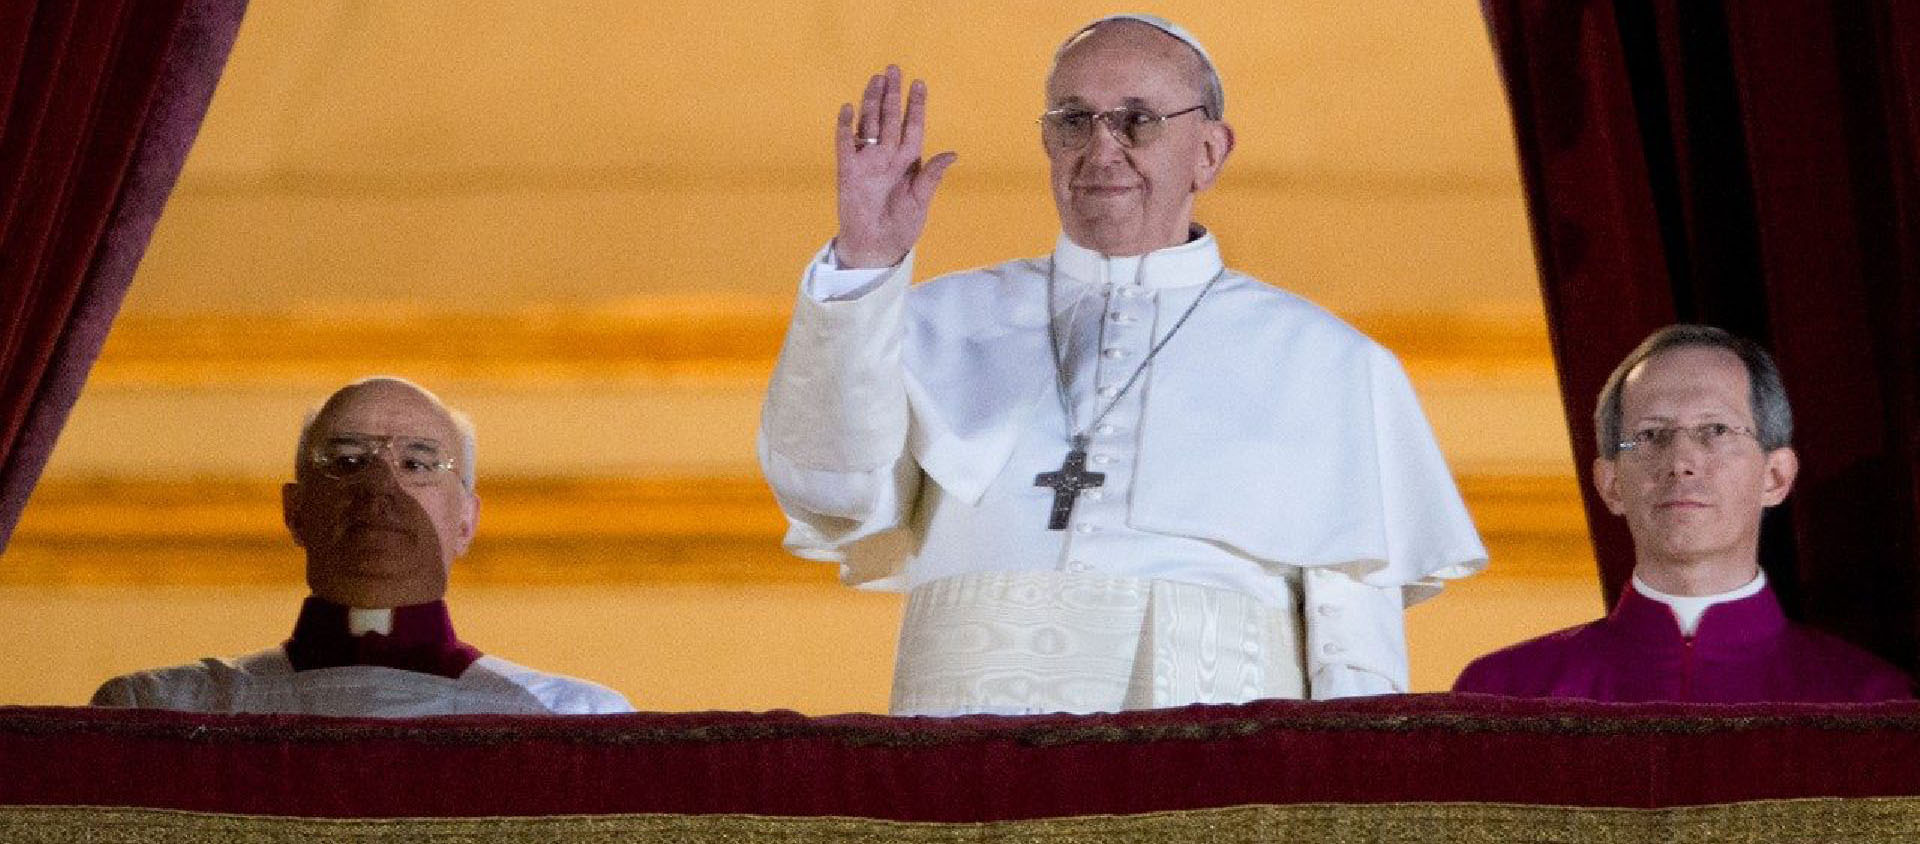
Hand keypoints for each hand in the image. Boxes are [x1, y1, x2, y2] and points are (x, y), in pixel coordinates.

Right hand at [832, 66, 957, 268]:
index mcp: (908, 162)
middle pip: (889, 118)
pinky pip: (845, 144)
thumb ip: (931, 176)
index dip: (915, 106)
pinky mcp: (848, 171)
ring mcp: (866, 162)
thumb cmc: (902, 227)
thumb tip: (952, 154)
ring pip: (869, 124)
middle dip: (892, 94)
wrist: (875, 248)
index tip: (919, 84)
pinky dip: (846, 127)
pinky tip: (849, 108)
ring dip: (871, 102)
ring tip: (875, 79)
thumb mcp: (921, 202)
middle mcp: (887, 157)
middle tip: (894, 69)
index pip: (912, 127)